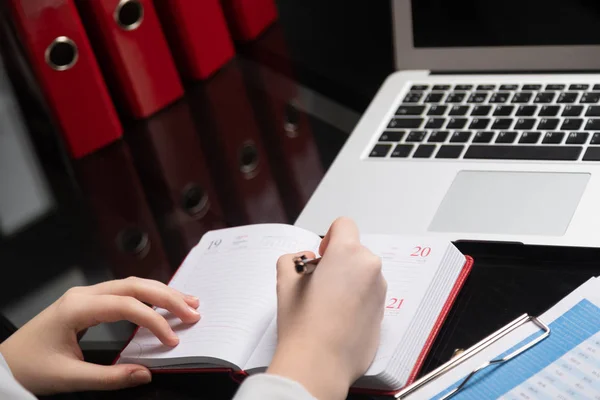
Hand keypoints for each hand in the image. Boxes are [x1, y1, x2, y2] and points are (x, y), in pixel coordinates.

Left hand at [0, 277, 199, 394]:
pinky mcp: (87, 302)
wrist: (3, 363)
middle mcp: (83, 295)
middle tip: (193, 309)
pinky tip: (161, 301)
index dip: (155, 320)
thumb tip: (145, 374)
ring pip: (130, 285)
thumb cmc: (29, 367)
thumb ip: (110, 377)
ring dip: (160, 292)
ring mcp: (85, 295)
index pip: (127, 306)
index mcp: (77, 308)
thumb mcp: (69, 378)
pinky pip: (123, 292)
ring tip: (186, 301)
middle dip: (167, 297)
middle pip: (134, 286)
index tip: (172, 338)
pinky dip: (147, 296)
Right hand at [267, 217, 386, 399]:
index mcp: (348, 253)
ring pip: (362, 274)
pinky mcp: (382, 313)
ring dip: (348, 281)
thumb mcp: (285, 281)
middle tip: (318, 283)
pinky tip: (337, 318)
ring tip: (326, 305)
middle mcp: (369, 268)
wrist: (320, 364)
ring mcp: (379, 291)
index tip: (320, 258)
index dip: (329, 237)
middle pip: (354, 251)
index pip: (344, 225)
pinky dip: (356, 300)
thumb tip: (302, 261)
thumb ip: (292, 260)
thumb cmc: (304, 325)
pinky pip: (369, 295)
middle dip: (337, 262)